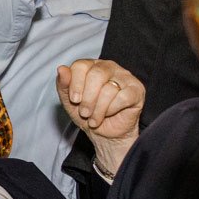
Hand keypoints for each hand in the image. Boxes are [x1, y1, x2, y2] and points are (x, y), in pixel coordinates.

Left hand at [56, 58, 143, 176]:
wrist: (103, 133)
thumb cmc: (86, 113)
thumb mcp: (69, 100)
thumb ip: (63, 84)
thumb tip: (61, 68)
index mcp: (91, 65)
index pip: (81, 65)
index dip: (75, 84)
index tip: (74, 100)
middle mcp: (109, 67)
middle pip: (96, 75)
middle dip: (87, 99)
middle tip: (84, 113)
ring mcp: (125, 77)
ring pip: (109, 89)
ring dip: (98, 109)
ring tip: (94, 119)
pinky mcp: (137, 90)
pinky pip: (123, 97)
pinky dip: (112, 110)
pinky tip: (109, 115)